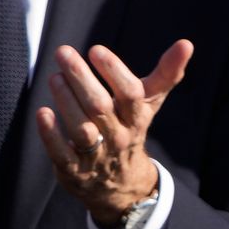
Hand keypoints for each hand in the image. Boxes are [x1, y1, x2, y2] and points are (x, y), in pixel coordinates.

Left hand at [36, 39, 190, 228]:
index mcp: (137, 118)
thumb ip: (166, 74)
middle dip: (81, 78)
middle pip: (100, 107)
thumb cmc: (130, 130)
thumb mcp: (149, 104)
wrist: (122, 185)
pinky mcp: (74, 171)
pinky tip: (42, 113)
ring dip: (66, 101)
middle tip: (63, 52)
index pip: (131, 94)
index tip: (96, 50)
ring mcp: (96, 156)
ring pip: (81, 129)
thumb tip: (187, 43)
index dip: (114, 71)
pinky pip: (62, 153)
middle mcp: (118, 137)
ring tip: (54, 77)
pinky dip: (51, 135)